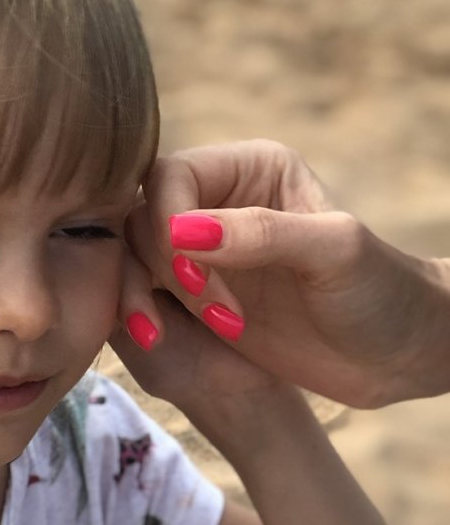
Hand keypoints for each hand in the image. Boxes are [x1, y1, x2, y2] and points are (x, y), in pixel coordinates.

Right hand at [116, 139, 449, 408]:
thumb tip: (180, 232)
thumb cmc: (380, 292)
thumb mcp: (333, 252)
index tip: (193, 279)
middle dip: (158, 268)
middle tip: (218, 316)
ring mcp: (200, 254)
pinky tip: (159, 340)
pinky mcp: (192, 300)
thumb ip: (261, 234)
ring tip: (200, 330)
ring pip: (130, 259)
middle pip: (139, 217)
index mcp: (252, 169)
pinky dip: (137, 315)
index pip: (171, 177)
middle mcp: (218, 204)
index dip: (167, 224)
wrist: (394, 355)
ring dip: (145, 296)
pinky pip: (139, 295)